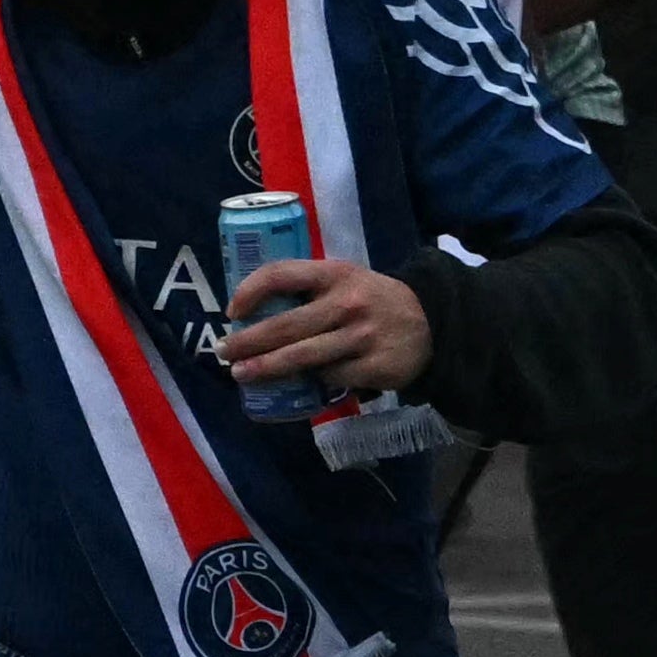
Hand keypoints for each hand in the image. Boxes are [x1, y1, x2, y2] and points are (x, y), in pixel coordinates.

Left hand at [217, 255, 432, 396]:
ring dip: (266, 368)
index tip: (232, 311)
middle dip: (248, 342)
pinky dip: (313, 381)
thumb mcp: (344, 279)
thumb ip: (307, 287)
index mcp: (334, 274)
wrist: (432, 323)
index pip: (281, 274)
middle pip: (285, 326)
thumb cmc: (371, 299)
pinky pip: (331, 378)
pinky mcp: (375, 367)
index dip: (250, 291)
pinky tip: (301, 382)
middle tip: (224, 352)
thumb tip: (253, 313)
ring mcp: (362, 337)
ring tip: (242, 375)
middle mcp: (346, 303)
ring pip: (302, 357)